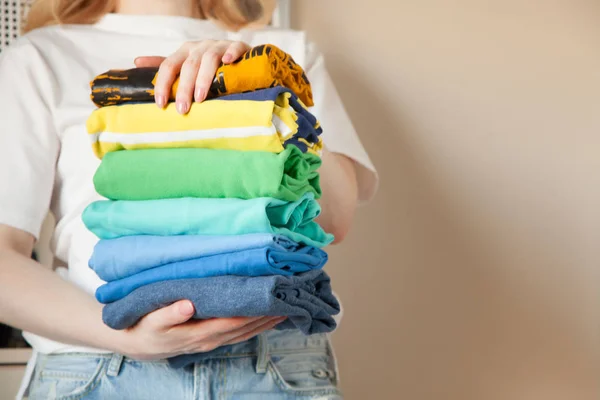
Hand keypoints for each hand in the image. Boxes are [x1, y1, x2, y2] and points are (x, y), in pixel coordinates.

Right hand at [116, 300, 284, 360]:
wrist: (138, 345)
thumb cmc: (145, 328)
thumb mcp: (152, 320)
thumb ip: (169, 313)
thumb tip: (188, 305)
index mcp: (200, 334)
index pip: (234, 322)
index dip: (254, 312)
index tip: (272, 300)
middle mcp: (210, 340)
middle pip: (246, 329)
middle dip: (267, 316)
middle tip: (288, 301)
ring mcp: (212, 342)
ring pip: (245, 333)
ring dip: (265, 323)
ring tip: (285, 309)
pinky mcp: (211, 339)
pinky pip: (239, 334)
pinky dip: (255, 327)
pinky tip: (265, 319)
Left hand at [135, 40, 251, 113]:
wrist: (238, 56)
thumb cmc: (208, 65)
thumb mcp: (185, 64)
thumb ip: (165, 66)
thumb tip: (136, 62)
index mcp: (185, 51)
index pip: (169, 65)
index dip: (163, 84)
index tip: (160, 105)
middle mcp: (200, 47)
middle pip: (188, 65)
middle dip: (184, 88)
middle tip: (182, 109)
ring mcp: (219, 46)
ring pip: (209, 59)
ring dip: (203, 78)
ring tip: (201, 98)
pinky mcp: (238, 47)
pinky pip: (235, 48)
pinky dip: (231, 53)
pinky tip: (228, 62)